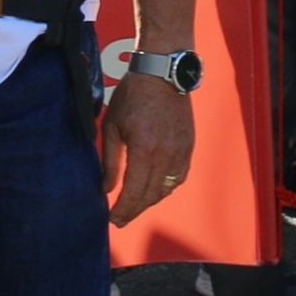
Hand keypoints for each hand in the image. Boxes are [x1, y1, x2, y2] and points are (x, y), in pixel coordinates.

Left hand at [101, 67, 193, 226]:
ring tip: (134, 207)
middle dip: (135, 210)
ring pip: (166, 189)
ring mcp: (181, 153)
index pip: (134, 191)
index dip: (124, 209)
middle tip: (120, 220)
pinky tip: (154, 191)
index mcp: (145, 151)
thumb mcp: (112, 126)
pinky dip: (166, 189)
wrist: (162, 76)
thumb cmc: (131, 97)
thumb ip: (110, 161)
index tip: (113, 219)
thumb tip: (106, 188)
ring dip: (150, 202)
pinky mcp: (189, 148)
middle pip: (151, 195)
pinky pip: (179, 177)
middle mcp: (167, 156)